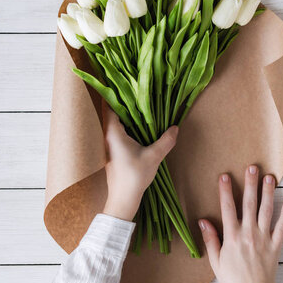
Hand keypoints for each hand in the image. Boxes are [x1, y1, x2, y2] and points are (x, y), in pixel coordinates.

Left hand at [101, 102, 178, 220]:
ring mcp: (109, 144)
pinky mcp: (114, 151)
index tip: (127, 82)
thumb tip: (175, 127)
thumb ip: (165, 140)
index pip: (110, 105)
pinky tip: (141, 126)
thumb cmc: (134, 177)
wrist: (122, 199)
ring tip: (143, 106)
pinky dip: (129, 126)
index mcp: (113, 133)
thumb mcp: (154, 157)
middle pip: (114, 112)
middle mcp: (107, 136)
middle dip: (126, 102)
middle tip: (141, 92)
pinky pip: (120, 132)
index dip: (117, 92)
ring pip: (117, 123)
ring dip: (128, 115)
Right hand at [199, 165, 282, 282]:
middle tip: (252, 167)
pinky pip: (282, 226)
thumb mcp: (216, 262)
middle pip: (249, 204)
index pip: (228, 208)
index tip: (224, 176)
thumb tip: (203, 221)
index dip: (226, 191)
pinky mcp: (275, 245)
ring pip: (267, 211)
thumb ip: (211, 239)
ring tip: (270, 177)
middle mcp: (249, 233)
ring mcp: (264, 238)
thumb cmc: (234, 280)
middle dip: (250, 184)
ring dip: (268, 193)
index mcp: (232, 237)